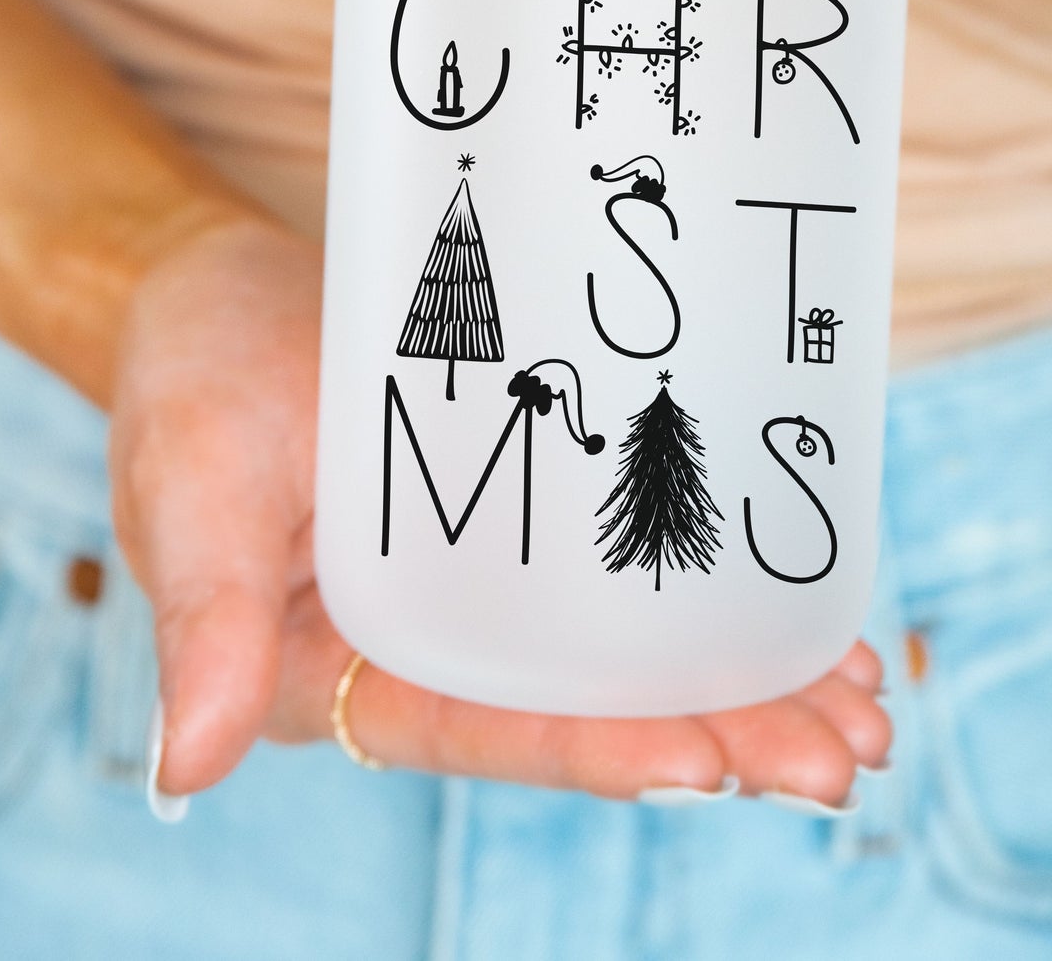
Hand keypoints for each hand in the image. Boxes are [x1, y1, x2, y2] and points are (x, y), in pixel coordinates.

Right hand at [111, 217, 889, 802]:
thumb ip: (200, 618)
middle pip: (589, 710)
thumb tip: (187, 768)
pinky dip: (713, 582)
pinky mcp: (531, 501)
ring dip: (744, 678)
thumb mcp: (191, 485)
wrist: (221, 283)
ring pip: (628, 648)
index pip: (489, 731)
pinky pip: (628, 556)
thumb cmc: (189, 378)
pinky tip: (803, 595)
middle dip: (721, 734)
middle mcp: (436, 640)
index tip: (716, 763)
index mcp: (349, 667)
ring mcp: (494, 573)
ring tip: (864, 697)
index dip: (604, 749)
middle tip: (844, 752)